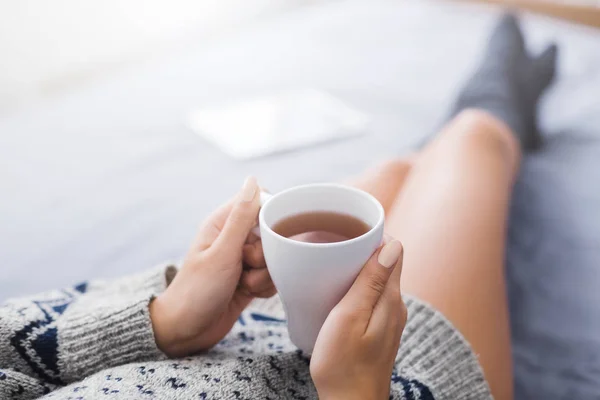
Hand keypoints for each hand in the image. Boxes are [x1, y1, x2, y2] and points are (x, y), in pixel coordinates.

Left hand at [150, 177, 275, 356]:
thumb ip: (241, 217)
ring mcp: (242, 259)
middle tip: (246, 265)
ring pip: (274, 257)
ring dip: (265, 274)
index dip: (270, 218)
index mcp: (223, 223)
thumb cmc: (197, 291)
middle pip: (271, 233)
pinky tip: (249, 294)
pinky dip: (265, 286)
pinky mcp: (250, 278)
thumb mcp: (223, 252)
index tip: (266, 236)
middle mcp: (234, 238)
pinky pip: (272, 275)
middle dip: (266, 254)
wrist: (186, 332)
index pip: (260, 202)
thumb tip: (254, 180)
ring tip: (244, 284)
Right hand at [310, 239, 405, 399]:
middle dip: (361, 251)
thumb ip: (370, 282)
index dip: (373, 237)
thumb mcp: (349, 318)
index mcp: (390, 299)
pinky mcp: (379, 329)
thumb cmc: (342, 365)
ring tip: (331, 267)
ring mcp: (389, 319)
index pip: (393, 252)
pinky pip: (371, 297)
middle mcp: (395, 306)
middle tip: (332, 247)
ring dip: (357, 270)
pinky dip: (356, 288)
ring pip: (376, 280)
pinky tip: (338, 292)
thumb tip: (393, 245)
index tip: (347, 232)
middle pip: (384, 264)